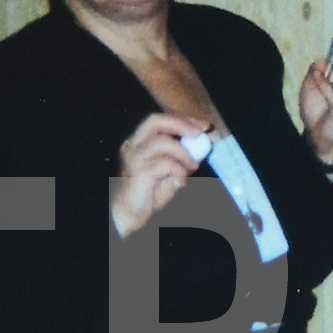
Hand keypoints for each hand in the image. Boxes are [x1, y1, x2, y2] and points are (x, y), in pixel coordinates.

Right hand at [110, 113, 208, 236]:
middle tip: (199, 133)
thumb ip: (181, 156)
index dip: (183, 119)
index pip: (160, 120)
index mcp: (139, 141)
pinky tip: (181, 181)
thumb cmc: (149, 191)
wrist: (129, 214)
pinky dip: (179, 170)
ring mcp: (134, 158)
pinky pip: (165, 164)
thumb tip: (201, 145)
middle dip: (181, 123)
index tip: (203, 125)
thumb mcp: (169, 169)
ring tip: (192, 167)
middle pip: (155, 121)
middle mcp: (133, 145)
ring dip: (183, 153)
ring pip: (162, 142)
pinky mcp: (138, 173)